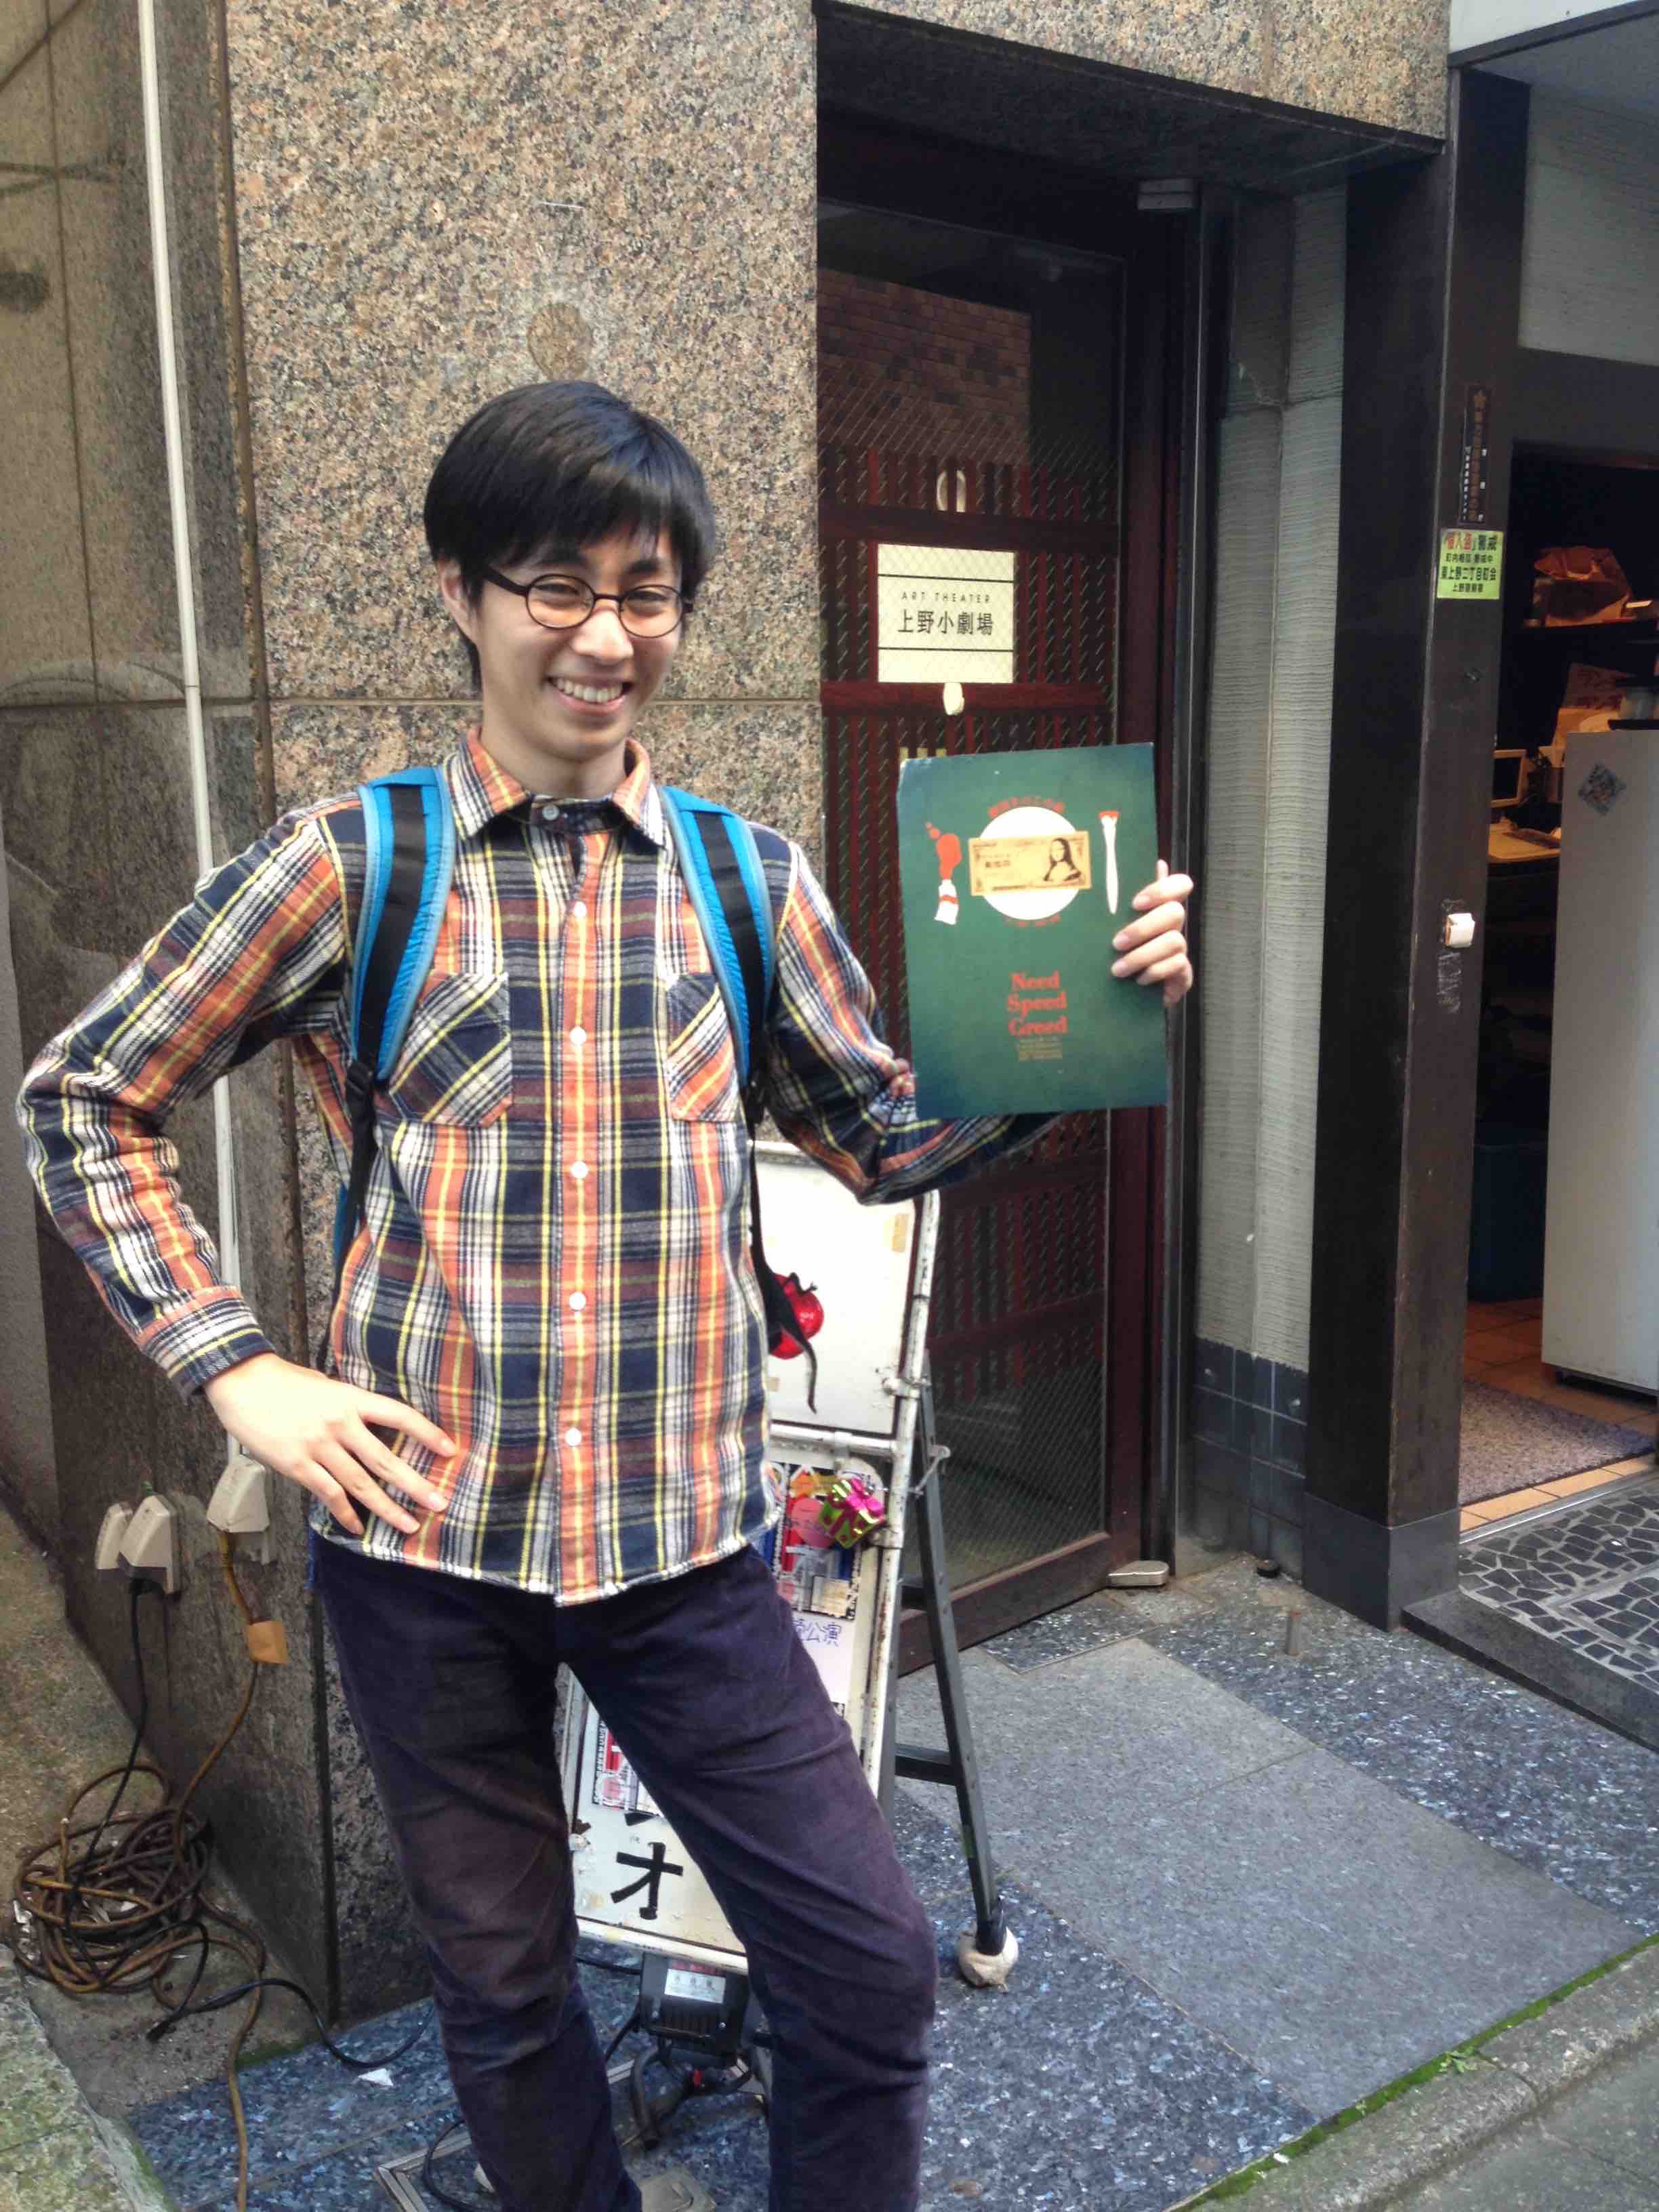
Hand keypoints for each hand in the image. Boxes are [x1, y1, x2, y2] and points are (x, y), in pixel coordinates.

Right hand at [203, 1353, 454, 1536]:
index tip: (451, 1450)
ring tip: (409, 1525)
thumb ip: (351, 1406)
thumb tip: (373, 1424)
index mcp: (351, 1398)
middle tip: (440, 1503)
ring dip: (387, 1508)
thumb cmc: (285, 1382)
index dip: (427, 1433)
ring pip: (360, 1484)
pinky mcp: (296, 1465)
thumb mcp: (326, 1385)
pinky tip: (358, 1527)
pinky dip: (345, 1514)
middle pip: (385, 1459)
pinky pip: (328, 1495)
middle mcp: (339, 1423)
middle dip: (415, 1485)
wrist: (242, 1383)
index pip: (399, 1415)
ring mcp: (318, 1446)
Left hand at [1111, 860, 1194, 1007]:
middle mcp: (1174, 926)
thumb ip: (1121, 902)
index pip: (1180, 885)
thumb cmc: (1116, 954)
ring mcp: (1180, 949)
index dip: (1163, 889)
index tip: (1135, 903)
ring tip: (1118, 969)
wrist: (1122, 996)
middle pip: (1175, 913)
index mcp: (1159, 908)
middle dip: (1143, 928)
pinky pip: (1177, 965)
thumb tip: (1135, 870)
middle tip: (1116, 943)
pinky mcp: (1182, 973)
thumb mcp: (1113, 927)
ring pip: (1174, 941)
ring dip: (1143, 955)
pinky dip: (1155, 972)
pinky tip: (1138, 980)